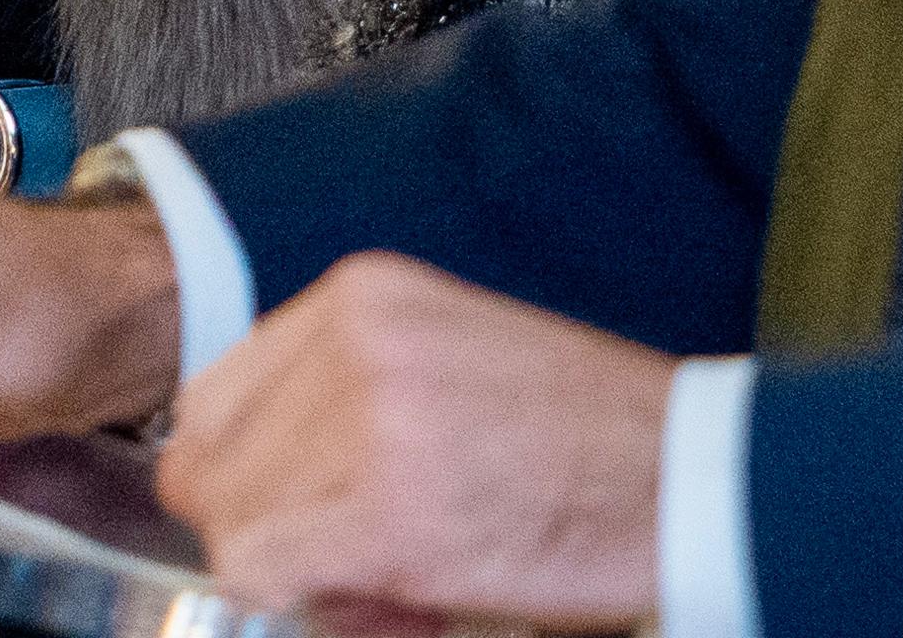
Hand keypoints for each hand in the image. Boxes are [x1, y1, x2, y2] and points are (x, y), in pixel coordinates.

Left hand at [154, 255, 673, 631]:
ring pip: (231, 525)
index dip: (245, 479)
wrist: (697, 479)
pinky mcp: (389, 509)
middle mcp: (349, 338)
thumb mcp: (446, 363)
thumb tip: (262, 483)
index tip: (296, 520)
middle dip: (261, 531)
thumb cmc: (588, 441)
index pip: (214, 395)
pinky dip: (318, 607)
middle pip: (205, 461)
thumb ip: (344, 396)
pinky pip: (265, 572)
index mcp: (361, 295)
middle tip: (348, 568)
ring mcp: (365, 418)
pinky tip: (404, 606)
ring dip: (298, 575)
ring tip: (396, 589)